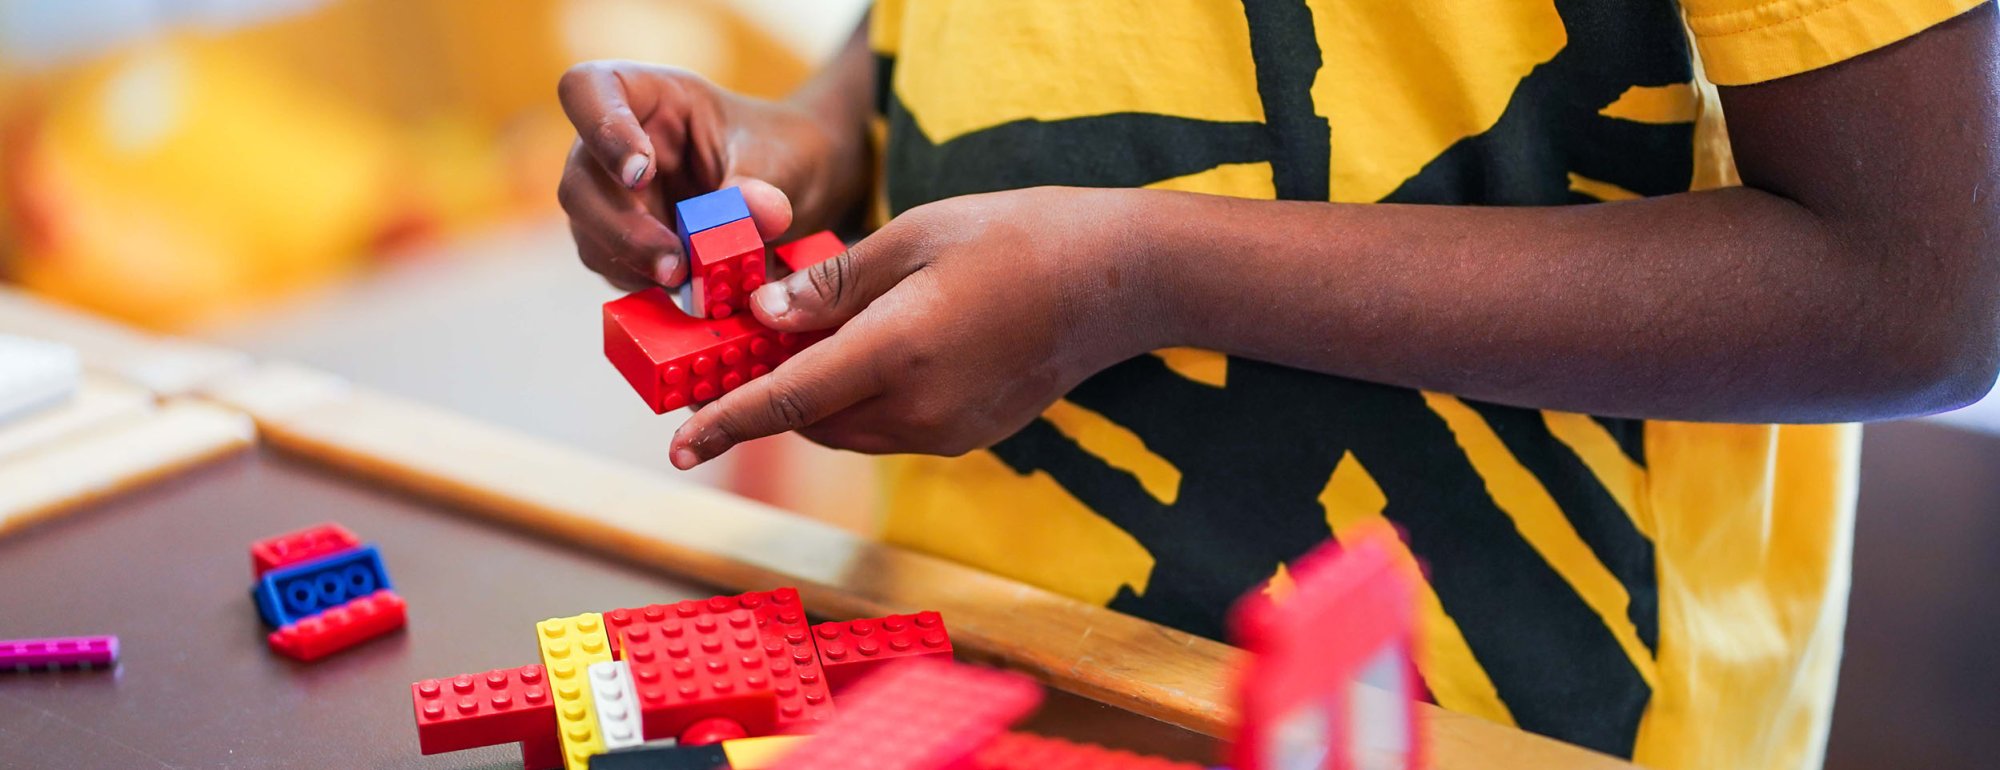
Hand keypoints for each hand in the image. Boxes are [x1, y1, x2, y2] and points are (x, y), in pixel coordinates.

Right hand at [557, 60, 833, 289]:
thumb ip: (760, 184)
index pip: (587, 91)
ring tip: (691, 280)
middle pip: (579, 182)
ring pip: (589, 234)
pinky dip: (648, 283)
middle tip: (674, 264)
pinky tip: (689, 286)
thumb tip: (755, 214)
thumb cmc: (772, 151)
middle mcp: (612, 144)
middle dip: (623, 230)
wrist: (786, 187)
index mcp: (646, 96)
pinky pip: (614, 267)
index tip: (640, 173)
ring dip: (634, 264)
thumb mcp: (774, 157)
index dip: (602, 131)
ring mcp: (608, 194)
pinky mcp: (619, 240)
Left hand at [666, 187, 1167, 468]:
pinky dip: (861, 401)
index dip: (727, 422)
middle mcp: (921, 407)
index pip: (790, 399)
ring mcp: (949, 430)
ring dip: (817, 399)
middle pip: (813, 421)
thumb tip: (763, 318)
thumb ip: (832, 286)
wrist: (1116, 279)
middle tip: (744, 351)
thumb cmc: (1015, 236)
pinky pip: (890, 429)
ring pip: (850, 430)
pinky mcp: (969, 435)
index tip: (681, 444)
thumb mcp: (912, 237)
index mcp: (899, 350)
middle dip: (771, 396)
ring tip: (809, 341)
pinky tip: (872, 350)